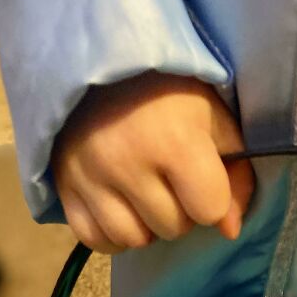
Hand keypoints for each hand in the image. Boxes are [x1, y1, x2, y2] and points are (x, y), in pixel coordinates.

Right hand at [52, 71, 253, 252]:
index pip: (209, 210)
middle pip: (173, 228)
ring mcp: (89, 176)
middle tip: (169, 177)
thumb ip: (234, 172)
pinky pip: (95, 239)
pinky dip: (111, 233)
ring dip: (146, 225)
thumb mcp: (213, 116)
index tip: (202, 175)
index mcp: (173, 140)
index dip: (213, 198)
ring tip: (143, 191)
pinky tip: (118, 207)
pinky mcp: (63, 184)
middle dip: (180, 210)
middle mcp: (127, 162)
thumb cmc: (165, 87)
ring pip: (134, 239)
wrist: (96, 57)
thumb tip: (230, 230)